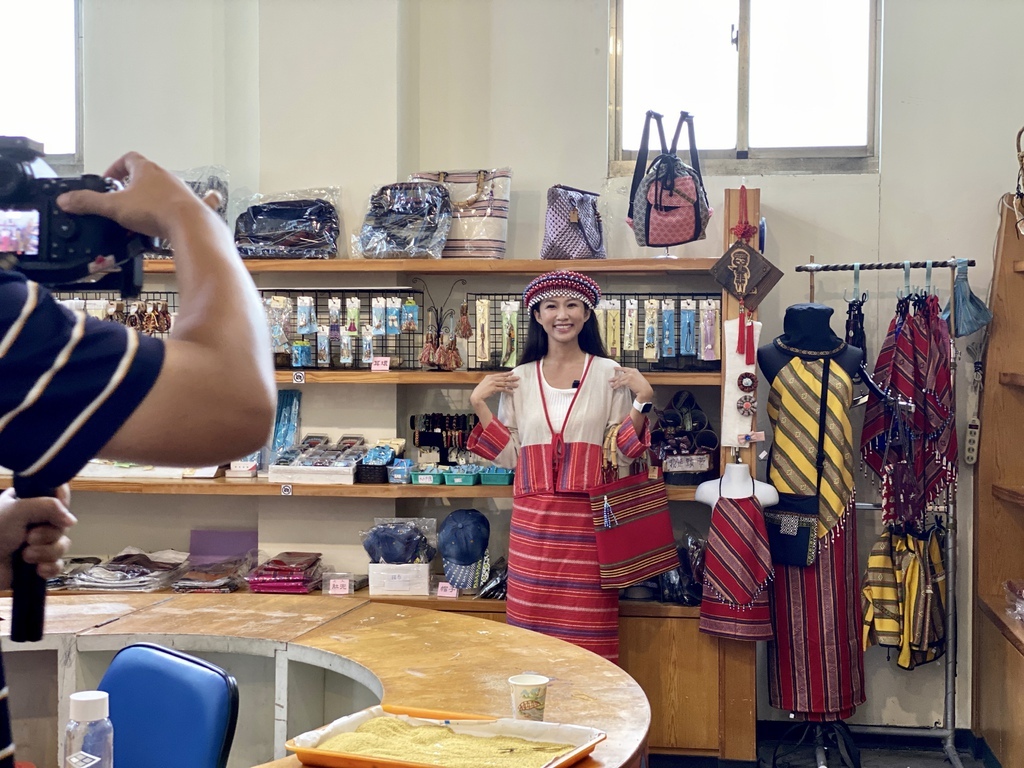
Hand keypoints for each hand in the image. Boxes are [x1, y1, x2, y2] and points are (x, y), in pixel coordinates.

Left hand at [0, 486, 75, 589]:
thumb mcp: (17, 511)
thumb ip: (48, 507)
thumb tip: (72, 520)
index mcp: (29, 502)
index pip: (58, 494)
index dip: (62, 501)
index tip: (57, 509)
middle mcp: (36, 521)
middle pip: (63, 524)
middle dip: (49, 535)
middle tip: (29, 538)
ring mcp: (38, 543)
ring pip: (62, 545)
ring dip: (46, 552)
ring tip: (25, 556)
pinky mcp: (39, 563)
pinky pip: (58, 565)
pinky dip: (49, 568)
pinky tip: (37, 570)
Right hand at [56, 151, 214, 241]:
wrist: (189, 225)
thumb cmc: (156, 211)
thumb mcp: (114, 207)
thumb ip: (89, 203)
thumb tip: (67, 200)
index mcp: (146, 170)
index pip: (128, 158)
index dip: (116, 167)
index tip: (108, 179)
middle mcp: (167, 176)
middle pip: (148, 174)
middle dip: (134, 185)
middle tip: (123, 199)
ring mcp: (182, 191)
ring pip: (167, 189)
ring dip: (155, 197)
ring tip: (143, 214)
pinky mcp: (194, 207)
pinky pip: (197, 201)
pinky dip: (189, 205)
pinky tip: (192, 210)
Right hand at [470, 372, 519, 406]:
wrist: (477, 396)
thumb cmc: (481, 391)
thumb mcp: (486, 383)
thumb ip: (492, 382)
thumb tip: (499, 383)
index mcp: (489, 376)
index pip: (500, 374)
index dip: (507, 373)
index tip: (512, 373)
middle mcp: (491, 379)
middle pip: (504, 378)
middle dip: (512, 378)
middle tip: (518, 378)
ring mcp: (492, 383)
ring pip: (504, 383)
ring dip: (511, 384)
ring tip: (517, 385)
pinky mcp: (494, 389)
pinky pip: (503, 389)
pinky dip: (508, 390)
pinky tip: (512, 392)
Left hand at [611, 367, 653, 402]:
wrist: (645, 390)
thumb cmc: (643, 386)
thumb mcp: (638, 378)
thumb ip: (632, 377)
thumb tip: (625, 379)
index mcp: (634, 370)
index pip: (625, 368)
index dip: (619, 368)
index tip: (614, 368)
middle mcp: (631, 372)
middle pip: (621, 375)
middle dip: (614, 378)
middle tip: (610, 380)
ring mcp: (629, 376)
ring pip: (620, 379)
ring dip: (615, 383)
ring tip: (611, 385)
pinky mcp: (628, 381)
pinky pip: (620, 383)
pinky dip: (617, 386)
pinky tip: (614, 387)